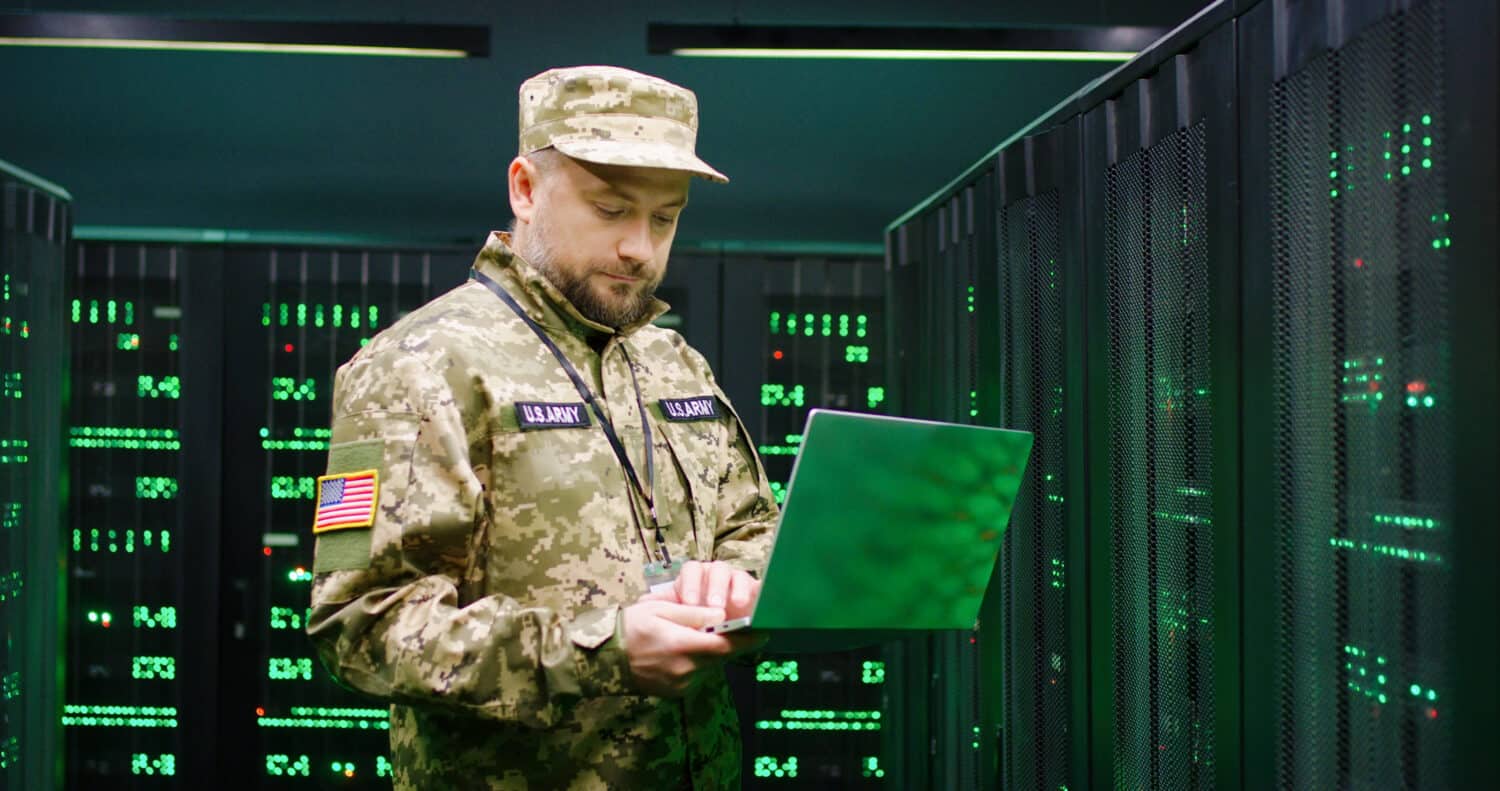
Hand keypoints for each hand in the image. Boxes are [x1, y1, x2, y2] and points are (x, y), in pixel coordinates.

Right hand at [621, 599, 762, 697]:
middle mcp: (684, 669)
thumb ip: (693, 613)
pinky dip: (699, 664)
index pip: (726, 644)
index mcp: (682, 645)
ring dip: (712, 653)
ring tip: (703, 637)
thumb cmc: (632, 625)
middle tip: (738, 629)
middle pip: (721, 656)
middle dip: (730, 643)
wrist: (605, 657)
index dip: (748, 639)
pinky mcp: (675, 693)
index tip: (764, 631)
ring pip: (710, 666)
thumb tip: (721, 614)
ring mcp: (680, 684)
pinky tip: (686, 651)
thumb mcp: (660, 609)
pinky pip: (697, 676)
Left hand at [648, 560, 760, 620]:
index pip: (692, 569)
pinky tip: (759, 607)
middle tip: (714, 607)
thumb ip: (662, 605)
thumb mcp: (675, 611)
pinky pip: (761, 589)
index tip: (689, 603)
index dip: (691, 584)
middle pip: (717, 570)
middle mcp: (718, 575)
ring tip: (737, 606)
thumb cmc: (692, 618)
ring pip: (739, 576)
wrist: (716, 630)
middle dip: (715, 587)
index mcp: (696, 576)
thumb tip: (643, 603)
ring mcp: (738, 583)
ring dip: (738, 589)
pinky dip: (761, 594)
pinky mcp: (756, 593)